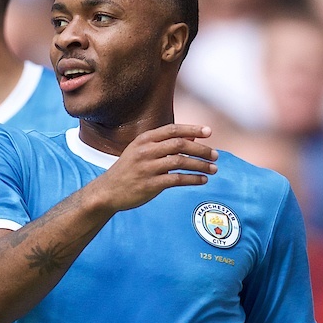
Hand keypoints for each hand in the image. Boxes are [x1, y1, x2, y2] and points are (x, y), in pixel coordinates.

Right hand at [89, 123, 216, 213]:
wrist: (107, 192)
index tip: (209, 132)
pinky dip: (193, 179)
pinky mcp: (150, 185)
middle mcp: (145, 151)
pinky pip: (177, 180)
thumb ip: (162, 144)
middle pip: (180, 145)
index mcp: (144, 140)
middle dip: (201, 149)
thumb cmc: (128, 171)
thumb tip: (191, 138)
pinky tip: (202, 181)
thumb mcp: (140, 151)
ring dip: (200, 165)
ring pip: (181, 162)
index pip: (173, 130)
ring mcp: (147, 168)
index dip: (192, 129)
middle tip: (215, 155)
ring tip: (213, 169)